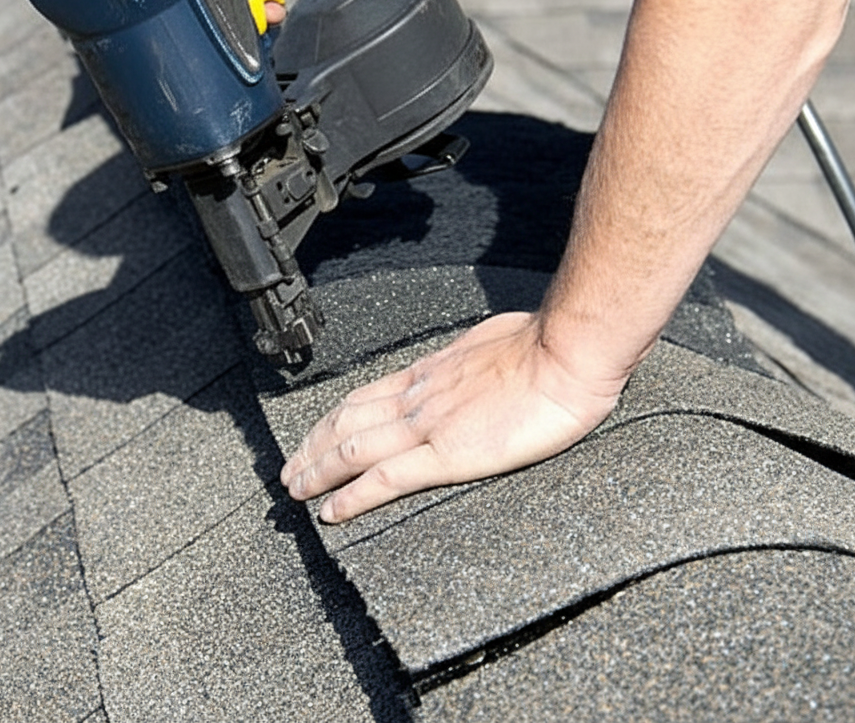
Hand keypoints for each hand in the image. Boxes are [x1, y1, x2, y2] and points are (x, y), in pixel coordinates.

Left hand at [280, 312, 625, 522]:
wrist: (566, 354)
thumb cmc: (544, 345)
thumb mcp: (489, 343)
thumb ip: (468, 362)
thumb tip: (467, 366)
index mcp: (430, 371)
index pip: (366, 396)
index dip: (334, 418)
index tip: (316, 434)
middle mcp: (417, 397)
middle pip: (347, 422)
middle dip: (312, 446)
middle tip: (288, 469)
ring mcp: (427, 425)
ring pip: (352, 449)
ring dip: (317, 471)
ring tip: (295, 490)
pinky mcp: (446, 455)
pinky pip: (385, 479)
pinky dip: (351, 497)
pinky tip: (331, 511)